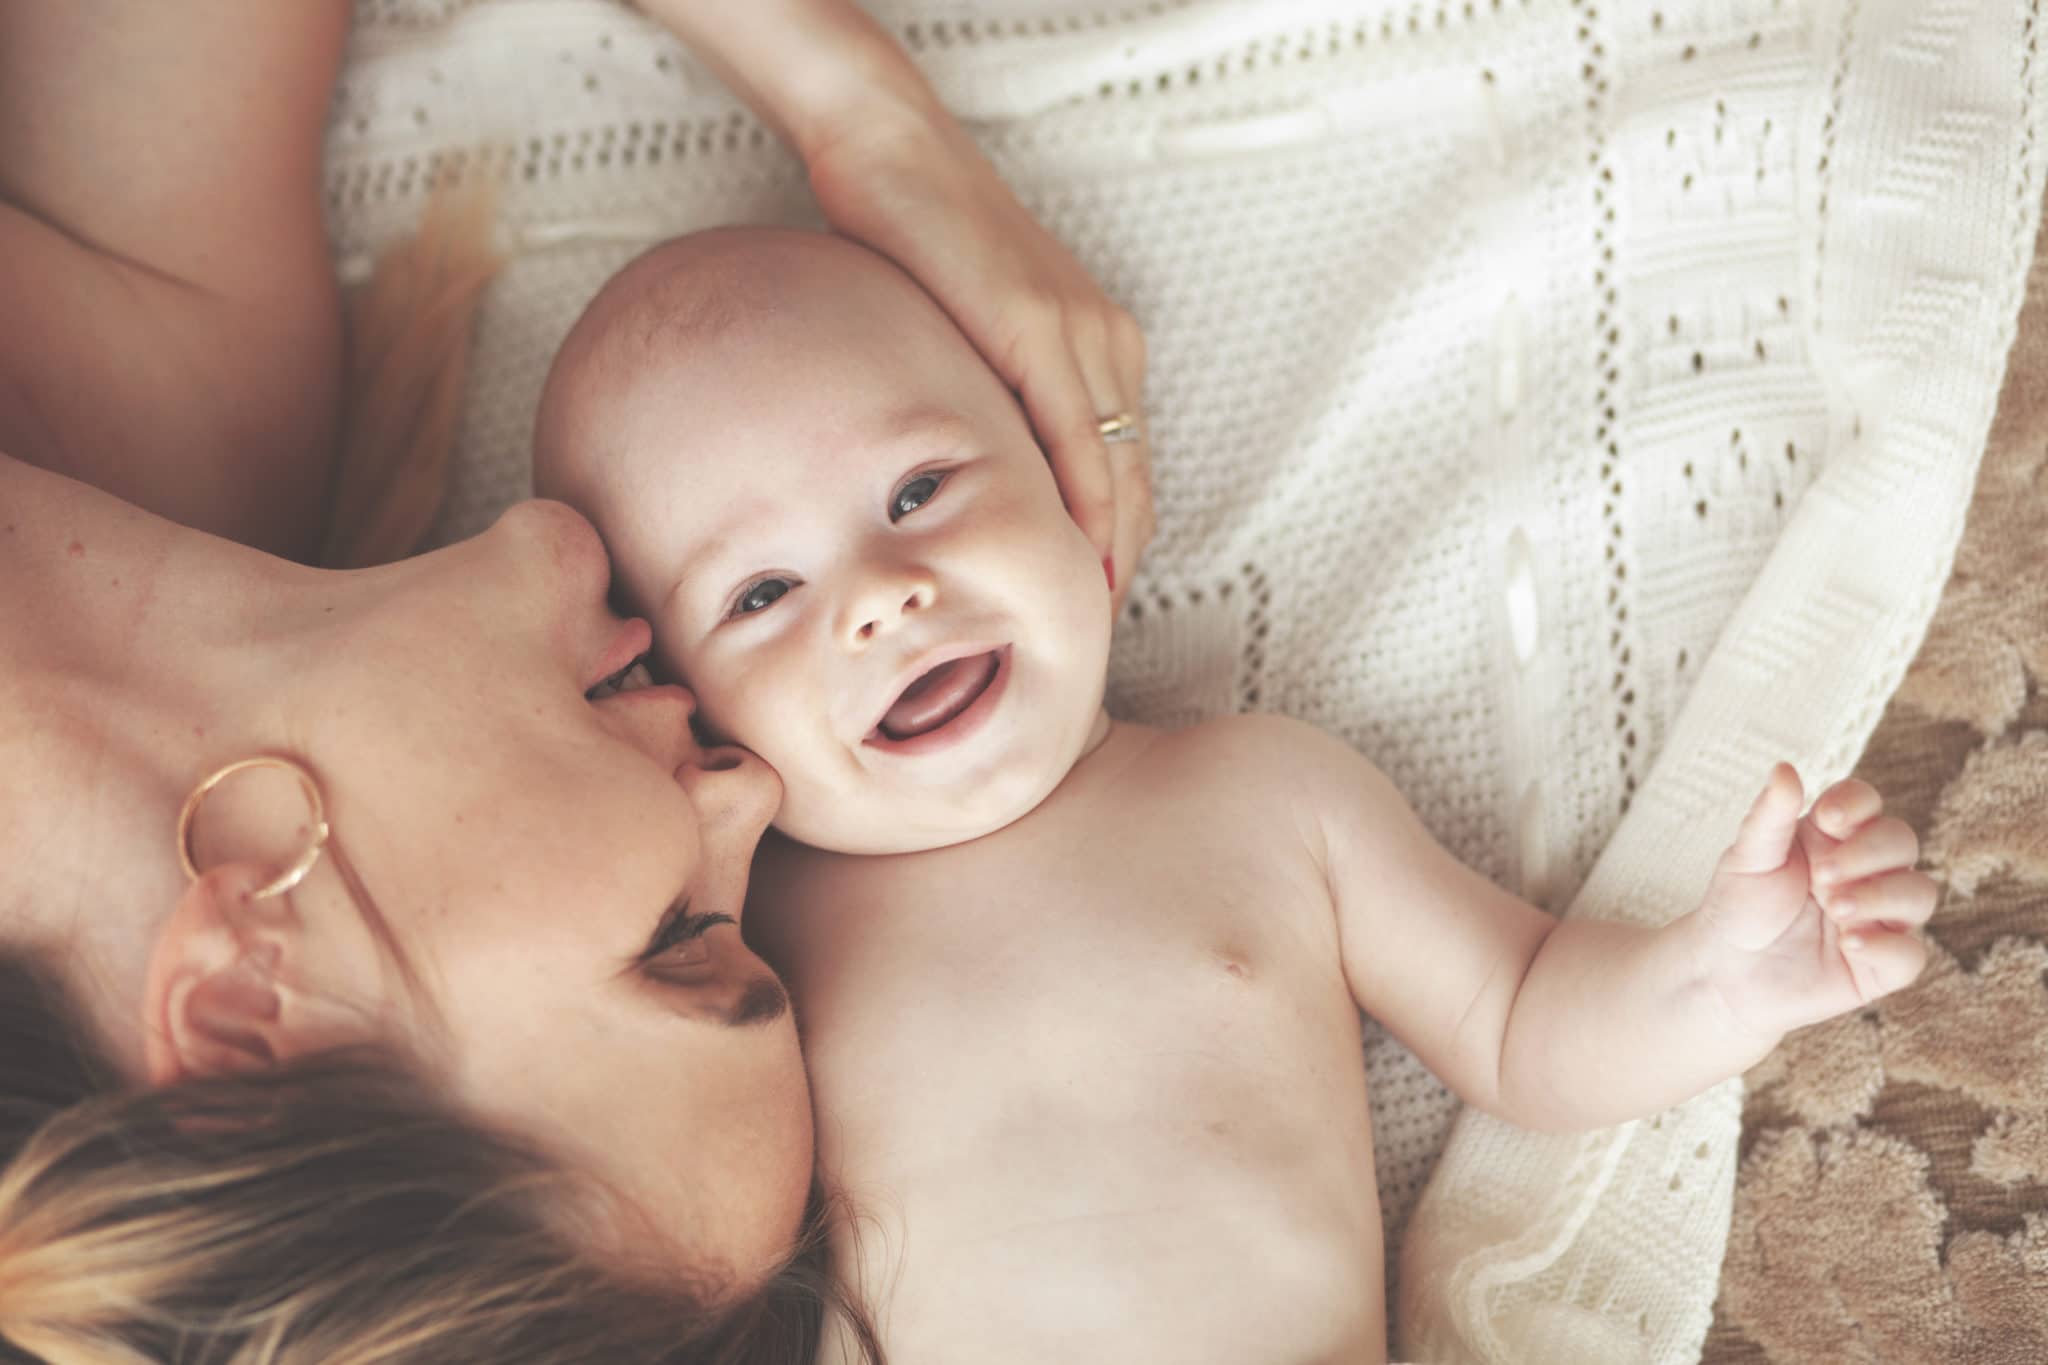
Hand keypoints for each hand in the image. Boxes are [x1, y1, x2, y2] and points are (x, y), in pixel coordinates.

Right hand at [805, 103, 1152, 612]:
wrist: (890, 151)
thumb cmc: (913, 239)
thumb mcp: (966, 335)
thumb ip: (988, 398)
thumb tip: (963, 476)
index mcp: (1099, 346)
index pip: (1123, 473)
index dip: (1115, 547)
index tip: (1090, 607)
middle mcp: (1107, 343)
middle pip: (1134, 485)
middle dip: (1119, 566)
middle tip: (1090, 637)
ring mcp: (1081, 335)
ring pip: (1116, 474)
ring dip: (1107, 552)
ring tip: (1083, 619)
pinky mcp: (1040, 329)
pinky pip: (1077, 439)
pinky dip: (1081, 506)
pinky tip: (1072, 556)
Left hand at [1691, 763, 1935, 1040]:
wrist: (1722, 972)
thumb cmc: (1737, 906)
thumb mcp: (1747, 858)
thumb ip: (1769, 816)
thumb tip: (1785, 768)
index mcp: (1832, 838)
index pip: (1867, 803)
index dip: (1858, 804)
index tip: (1827, 818)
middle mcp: (1864, 872)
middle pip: (1902, 842)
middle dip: (1869, 853)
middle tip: (1823, 877)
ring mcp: (1878, 917)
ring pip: (1919, 893)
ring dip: (1882, 896)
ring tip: (1835, 908)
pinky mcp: (1880, 964)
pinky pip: (1910, 954)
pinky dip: (1886, 947)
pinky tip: (1849, 943)